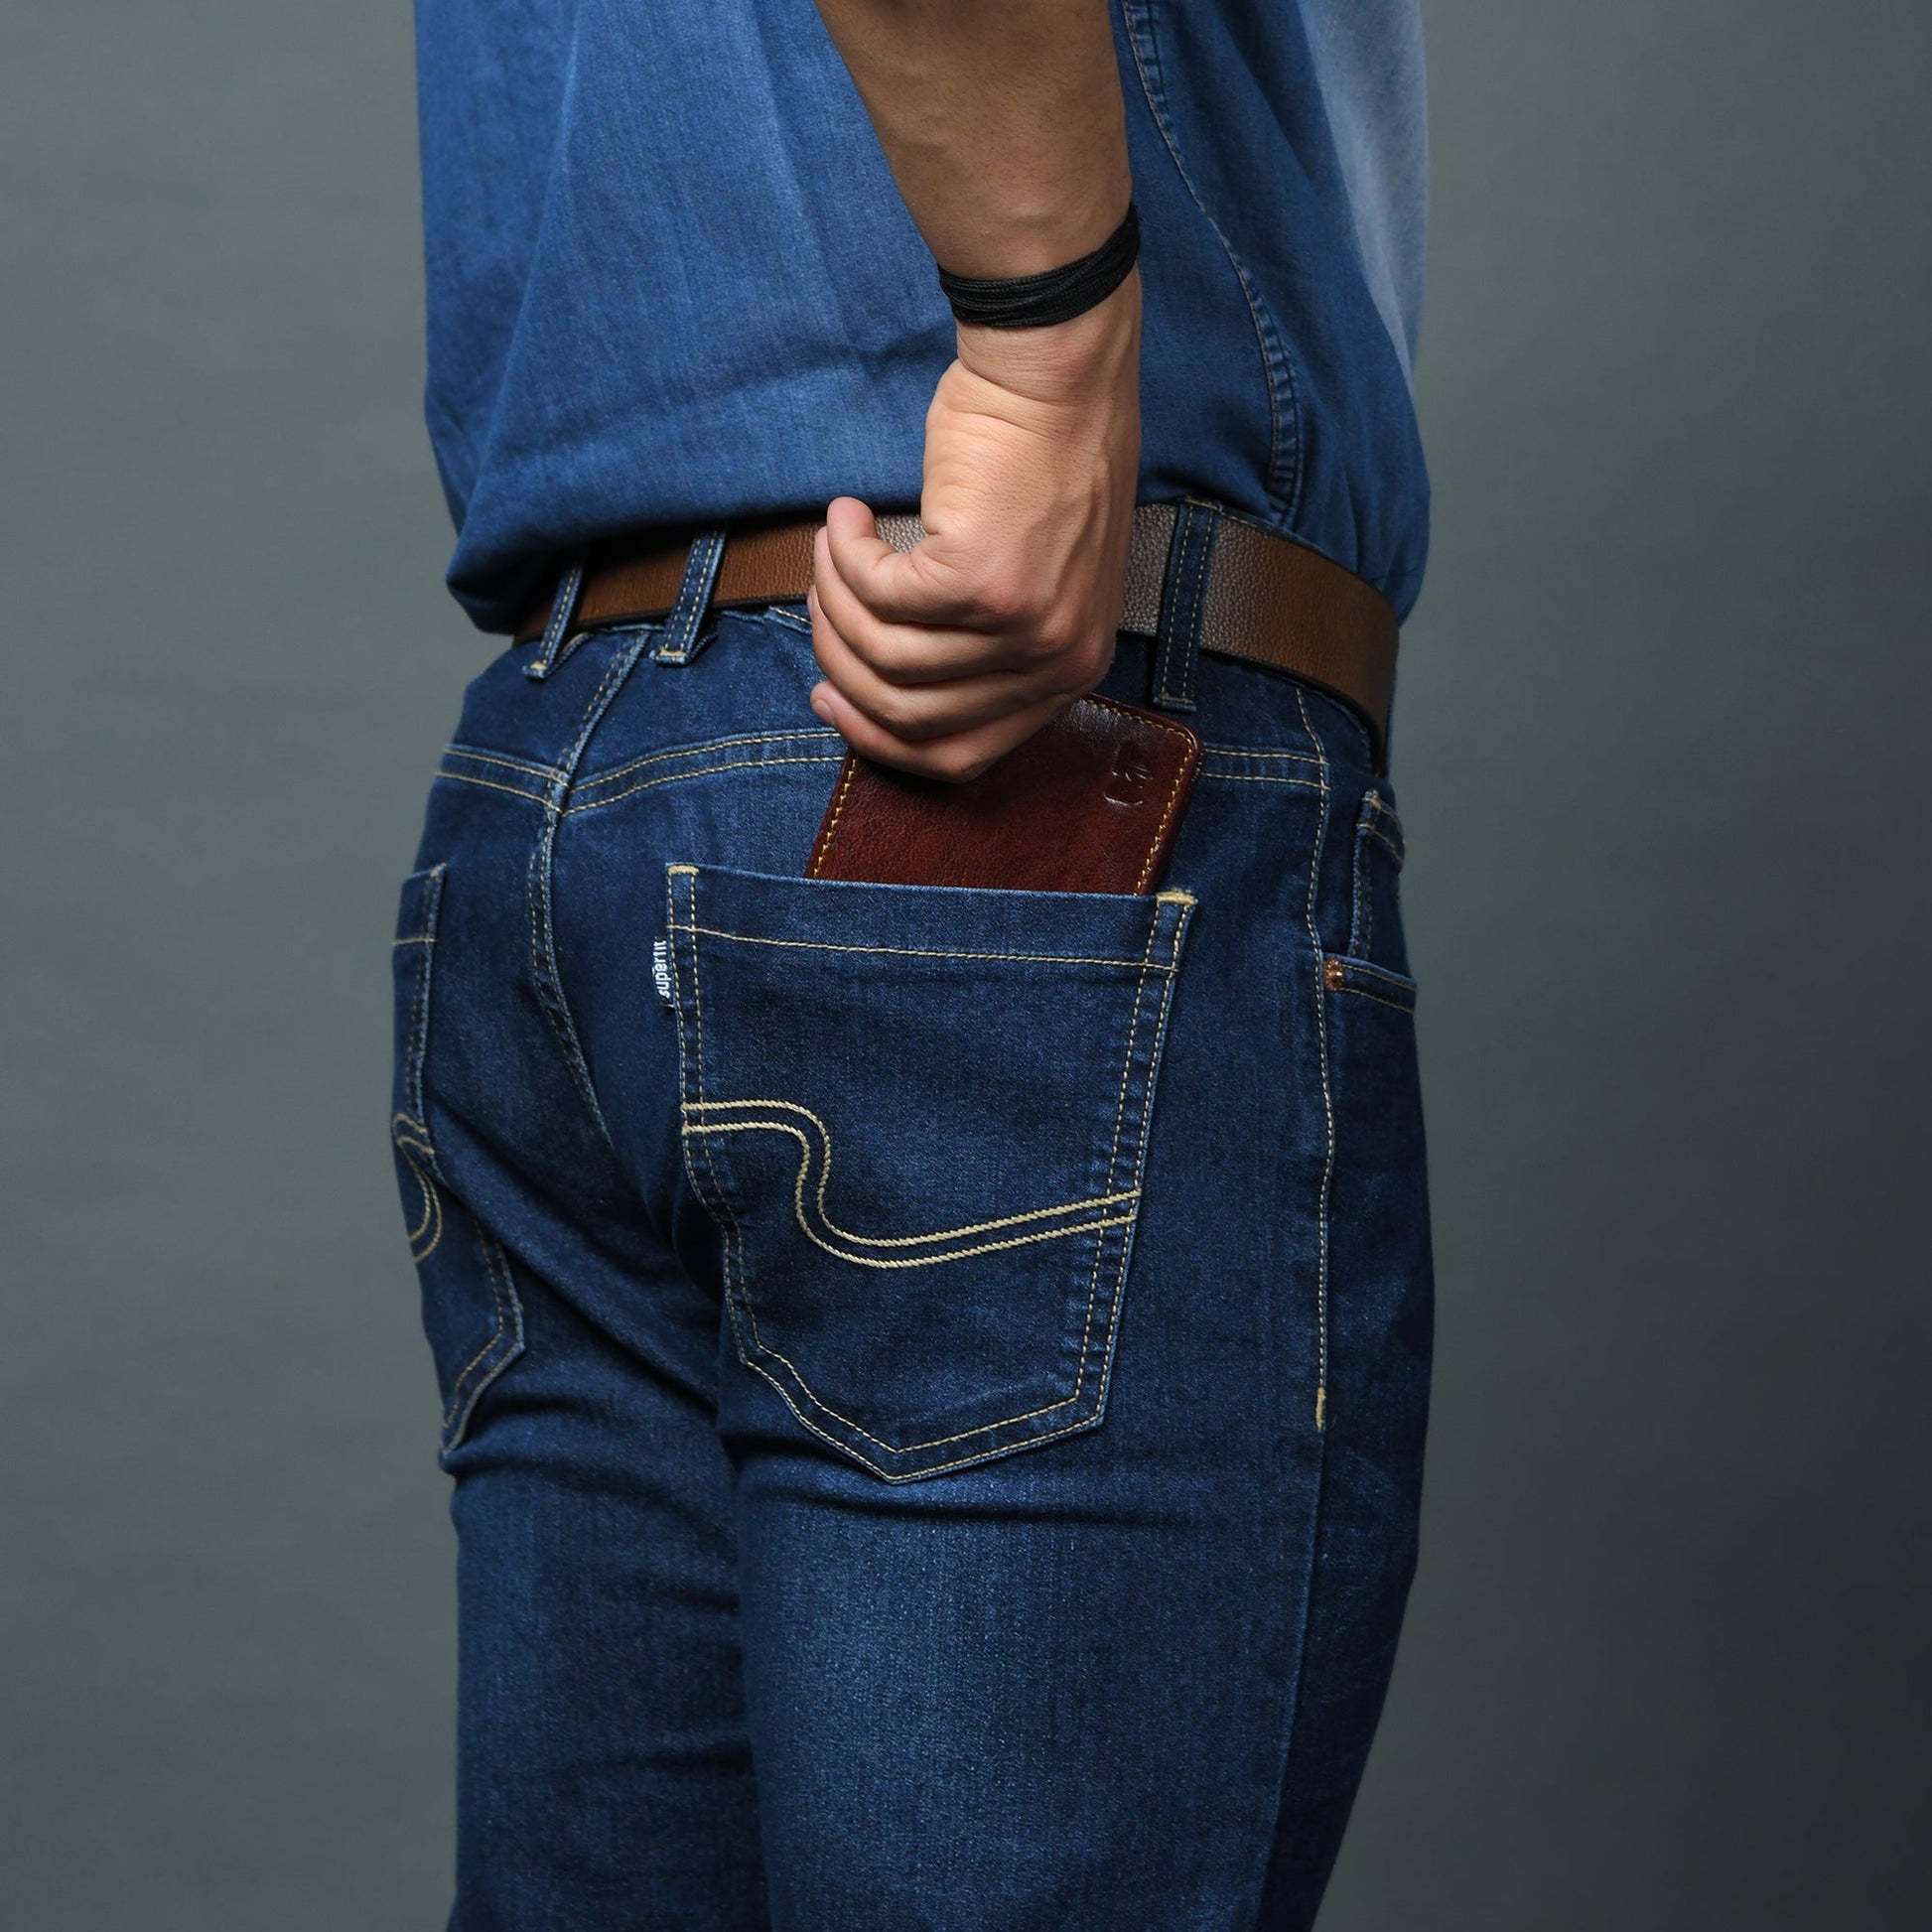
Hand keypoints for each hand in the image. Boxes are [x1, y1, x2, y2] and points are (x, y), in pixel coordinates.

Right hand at [808, 273, 1141, 781]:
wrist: (1056, 376)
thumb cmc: (1038, 460)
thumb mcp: (1034, 578)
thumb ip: (983, 645)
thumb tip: (882, 686)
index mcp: (1070, 673)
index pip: (961, 755)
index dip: (880, 737)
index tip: (831, 697)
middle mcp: (1054, 662)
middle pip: (910, 716)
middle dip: (843, 667)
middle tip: (818, 608)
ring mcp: (1020, 627)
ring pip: (885, 656)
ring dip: (836, 601)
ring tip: (828, 549)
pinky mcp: (980, 582)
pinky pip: (879, 596)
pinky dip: (845, 558)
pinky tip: (846, 517)